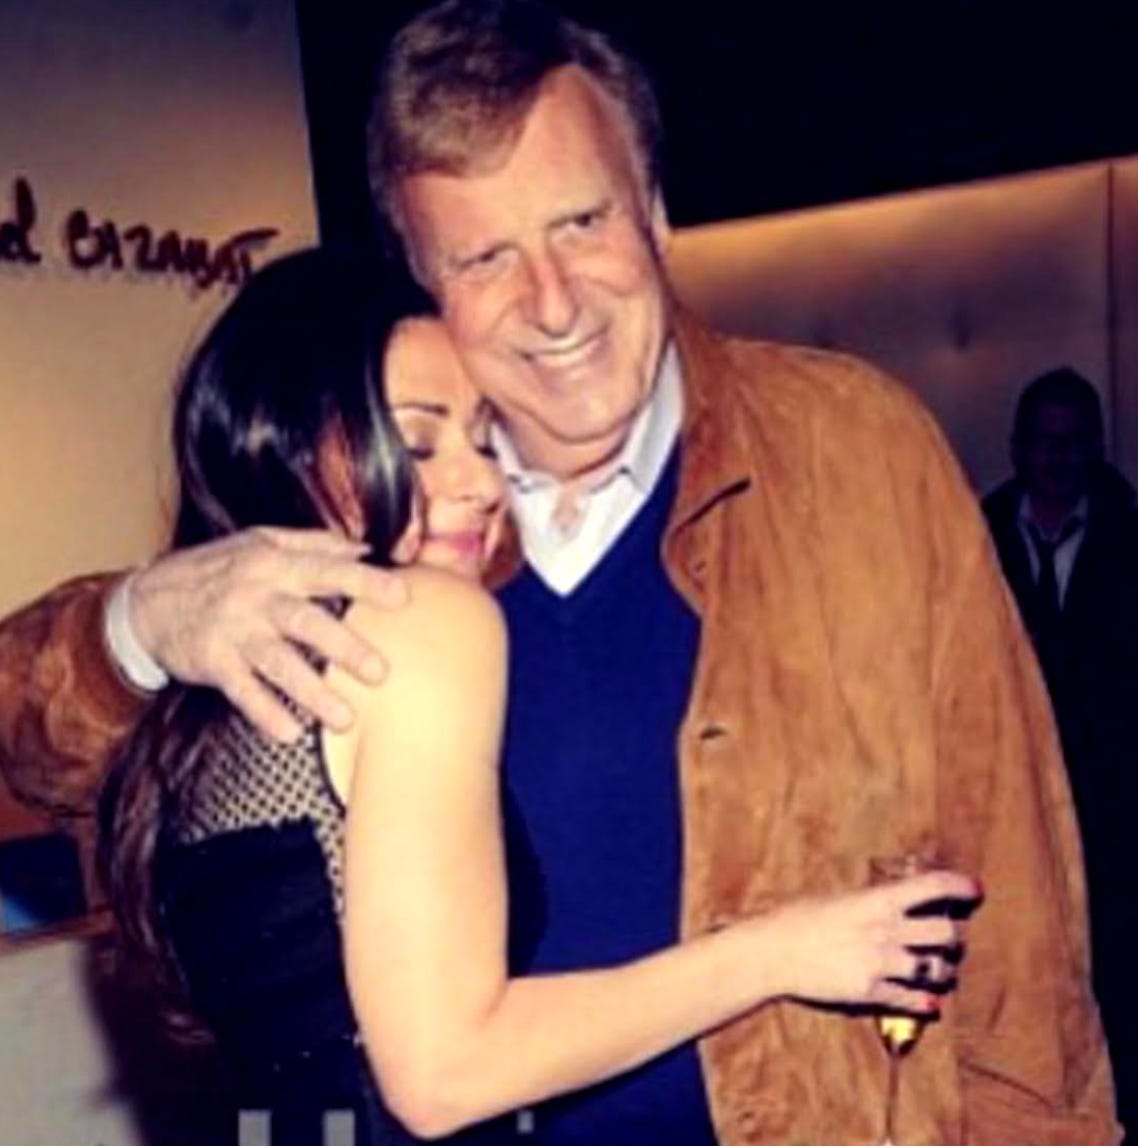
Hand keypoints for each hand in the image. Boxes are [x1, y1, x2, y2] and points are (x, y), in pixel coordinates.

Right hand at [128, 527, 408, 739]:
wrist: (147, 600)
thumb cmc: (218, 568)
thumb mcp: (261, 541)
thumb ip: (315, 544)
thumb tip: (366, 548)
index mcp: (275, 563)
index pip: (328, 570)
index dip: (366, 582)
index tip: (404, 596)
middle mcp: (256, 596)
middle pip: (306, 621)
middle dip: (345, 647)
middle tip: (381, 672)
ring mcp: (233, 631)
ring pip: (278, 663)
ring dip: (313, 692)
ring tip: (347, 719)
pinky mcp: (213, 662)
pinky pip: (242, 692)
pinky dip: (265, 713)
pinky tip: (290, 734)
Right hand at [760, 869, 979, 1013]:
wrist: (772, 953)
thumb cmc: (797, 917)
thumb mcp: (838, 899)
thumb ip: (871, 903)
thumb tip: (894, 901)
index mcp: (877, 900)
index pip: (932, 887)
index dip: (960, 886)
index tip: (974, 889)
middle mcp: (886, 932)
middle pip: (947, 935)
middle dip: (955, 937)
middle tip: (952, 938)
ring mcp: (882, 965)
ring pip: (936, 971)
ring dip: (943, 971)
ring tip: (940, 971)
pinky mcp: (872, 994)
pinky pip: (912, 1001)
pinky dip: (925, 1003)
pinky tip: (929, 1004)